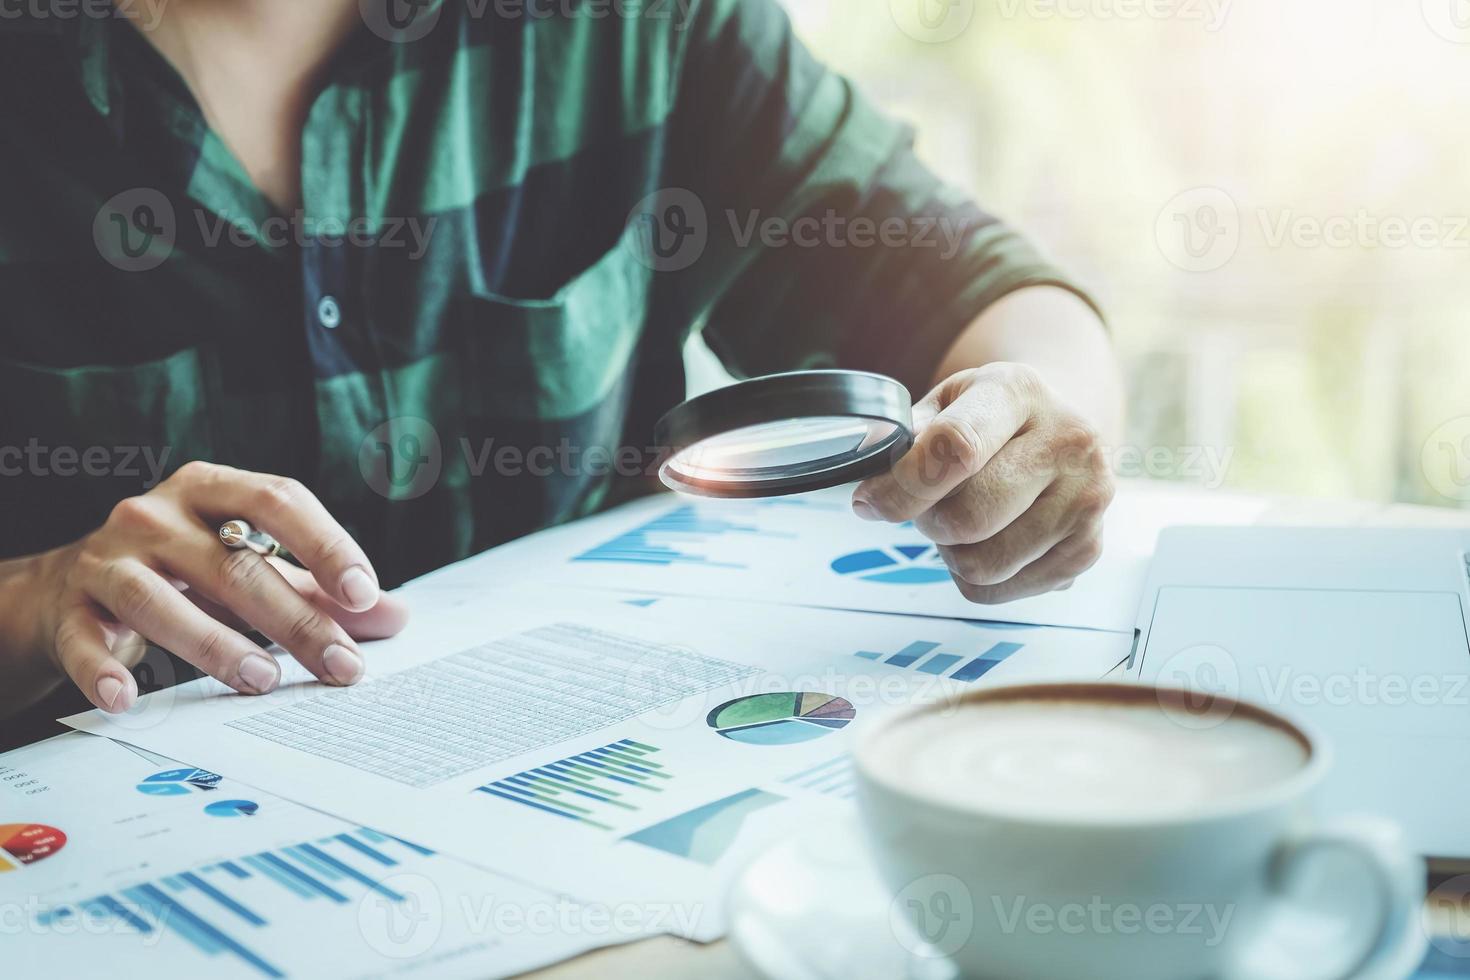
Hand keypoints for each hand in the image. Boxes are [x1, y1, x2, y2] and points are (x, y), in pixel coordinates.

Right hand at [4, 462, 408, 713]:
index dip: (324, 543)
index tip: (362, 593)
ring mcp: (106, 559)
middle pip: (232, 564)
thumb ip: (317, 590)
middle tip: (339, 665)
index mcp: (209, 488)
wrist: (62, 591)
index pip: (277, 499)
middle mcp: (154, 513)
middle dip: (294, 619)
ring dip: (216, 645)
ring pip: (162, 600)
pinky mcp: (67, 609)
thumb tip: (395, 615)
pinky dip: (104, 670)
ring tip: (263, 680)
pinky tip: (128, 700)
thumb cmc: (179, 573)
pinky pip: (84, 641)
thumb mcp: (248, 567)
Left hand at [851, 363, 1114, 603]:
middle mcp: (1067, 441)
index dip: (902, 487)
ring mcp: (1086, 498)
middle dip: (927, 521)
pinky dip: (976, 578)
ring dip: (951, 553)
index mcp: (1019, 391)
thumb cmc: (992, 419)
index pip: (954, 448)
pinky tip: (989, 540)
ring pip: (983, 565)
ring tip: (961, 520)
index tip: (869, 502)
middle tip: (926, 505)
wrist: (1063, 431)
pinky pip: (1001, 591)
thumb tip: (871, 473)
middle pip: (967, 518)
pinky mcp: (1089, 548)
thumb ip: (907, 435)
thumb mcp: (948, 401)